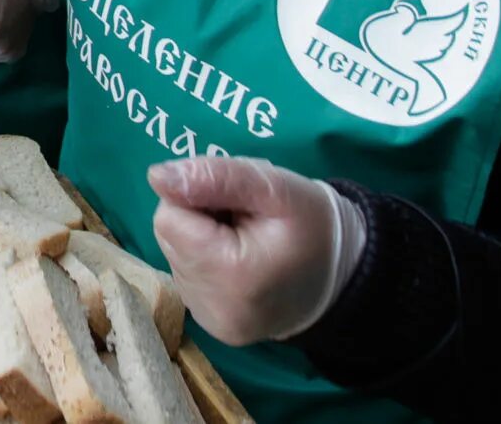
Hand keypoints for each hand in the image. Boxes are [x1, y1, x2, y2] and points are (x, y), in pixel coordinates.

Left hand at [147, 156, 366, 344]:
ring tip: (244, 238)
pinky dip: (205, 260)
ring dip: (201, 237)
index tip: (234, 202)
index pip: (169, 215)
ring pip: (175, 253)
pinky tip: (239, 259)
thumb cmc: (312, 225)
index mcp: (230, 276)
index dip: (197, 197)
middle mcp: (213, 309)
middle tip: (242, 219)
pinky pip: (187, 275)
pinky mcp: (212, 325)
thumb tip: (157, 176)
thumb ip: (214, 177)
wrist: (343, 274)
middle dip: (198, 217)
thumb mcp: (273, 187)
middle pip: (170, 235)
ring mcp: (211, 322)